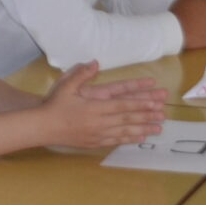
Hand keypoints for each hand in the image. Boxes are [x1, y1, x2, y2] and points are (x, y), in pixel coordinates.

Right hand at [38, 63, 167, 149]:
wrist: (42, 127)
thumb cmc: (54, 105)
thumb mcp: (66, 86)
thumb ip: (81, 74)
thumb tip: (95, 62)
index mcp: (95, 107)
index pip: (122, 105)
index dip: (139, 104)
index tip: (154, 102)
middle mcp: (99, 121)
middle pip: (127, 119)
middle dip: (147, 116)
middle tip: (163, 114)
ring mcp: (98, 134)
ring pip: (125, 131)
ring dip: (143, 129)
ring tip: (158, 129)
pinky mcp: (95, 142)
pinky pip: (116, 141)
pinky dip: (129, 139)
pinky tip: (140, 138)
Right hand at [170, 0, 205, 50]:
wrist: (178, 31)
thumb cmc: (180, 13)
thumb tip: (194, 1)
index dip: (201, 6)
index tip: (194, 10)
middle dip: (205, 17)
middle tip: (193, 19)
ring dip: (205, 27)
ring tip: (192, 29)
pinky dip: (203, 37)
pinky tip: (193, 37)